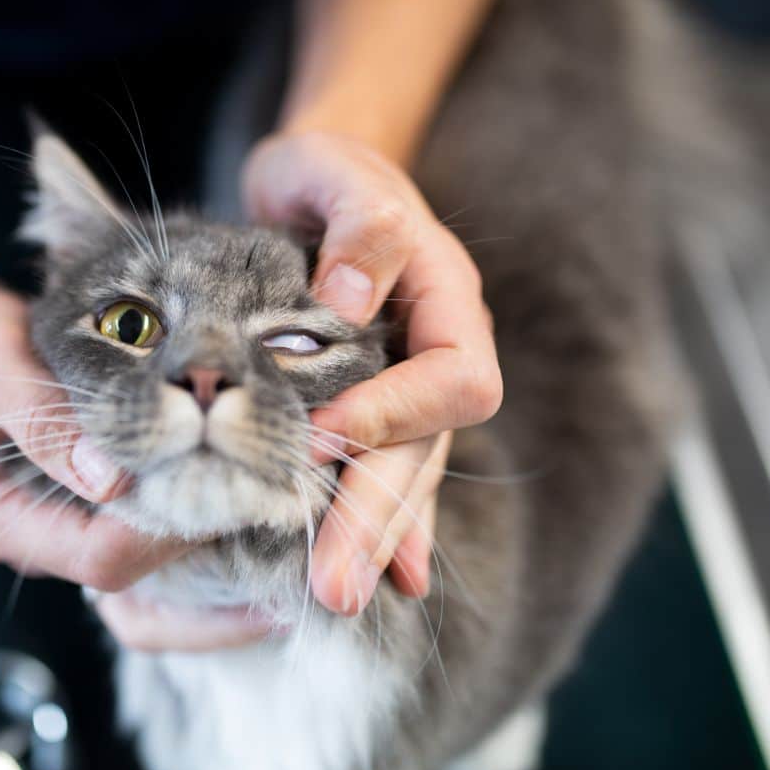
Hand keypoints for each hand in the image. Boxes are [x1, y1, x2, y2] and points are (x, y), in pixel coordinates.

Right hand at [0, 275, 276, 650]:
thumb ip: (45, 420)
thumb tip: (112, 480)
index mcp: (3, 521)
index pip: (104, 556)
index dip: (174, 533)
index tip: (236, 486)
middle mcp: (39, 539)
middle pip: (136, 581)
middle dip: (210, 564)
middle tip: (285, 525)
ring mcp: (66, 526)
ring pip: (150, 573)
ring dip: (214, 557)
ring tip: (283, 524)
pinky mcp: (91, 504)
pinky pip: (150, 535)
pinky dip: (199, 526)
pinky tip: (250, 496)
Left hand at [243, 131, 501, 615]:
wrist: (318, 185)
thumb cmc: (326, 173)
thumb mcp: (335, 170)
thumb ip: (360, 225)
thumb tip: (351, 300)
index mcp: (447, 302)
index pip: (451, 378)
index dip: (396, 414)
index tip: (322, 438)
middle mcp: (440, 356)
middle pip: (426, 450)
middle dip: (377, 517)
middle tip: (333, 587)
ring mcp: (414, 391)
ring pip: (408, 477)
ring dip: (373, 540)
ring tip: (335, 598)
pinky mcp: (382, 413)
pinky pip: (397, 477)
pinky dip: (392, 528)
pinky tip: (387, 578)